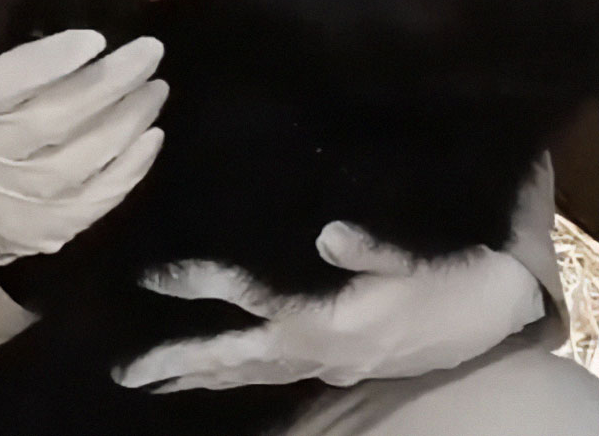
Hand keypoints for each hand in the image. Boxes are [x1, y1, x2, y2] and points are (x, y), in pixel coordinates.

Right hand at [0, 24, 166, 264]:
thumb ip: (4, 39)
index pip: (6, 83)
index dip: (52, 60)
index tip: (96, 38)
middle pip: (58, 117)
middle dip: (113, 81)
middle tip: (151, 52)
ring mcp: (24, 194)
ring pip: (86, 157)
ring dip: (131, 118)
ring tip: (157, 89)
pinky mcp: (55, 223)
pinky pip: (102, 195)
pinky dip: (133, 165)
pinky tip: (153, 134)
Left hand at [113, 224, 543, 390]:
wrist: (489, 312)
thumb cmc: (447, 279)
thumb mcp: (410, 260)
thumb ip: (366, 250)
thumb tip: (325, 234)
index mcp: (324, 317)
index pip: (246, 298)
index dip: (198, 285)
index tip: (153, 277)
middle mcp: (315, 348)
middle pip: (234, 358)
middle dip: (179, 364)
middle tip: (128, 372)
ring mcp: (325, 363)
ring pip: (250, 377)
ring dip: (202, 379)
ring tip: (159, 383)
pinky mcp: (339, 366)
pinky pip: (275, 379)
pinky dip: (240, 381)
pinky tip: (223, 380)